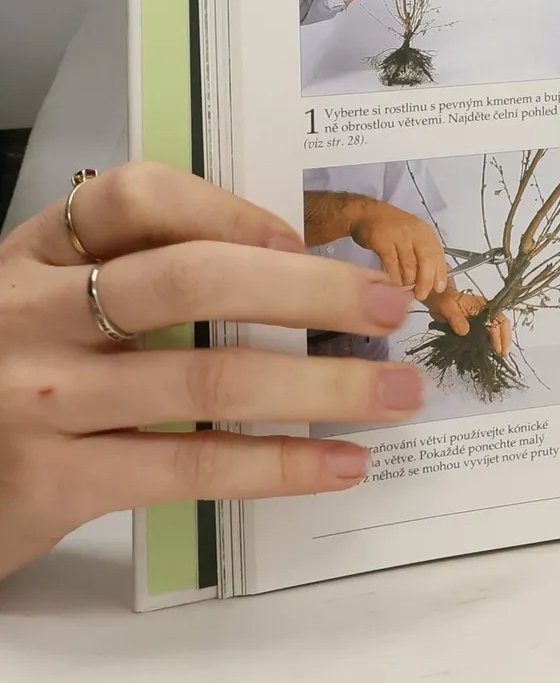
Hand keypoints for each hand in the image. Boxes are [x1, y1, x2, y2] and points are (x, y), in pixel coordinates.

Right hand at [0, 163, 424, 580]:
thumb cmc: (4, 380)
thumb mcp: (43, 308)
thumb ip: (131, 280)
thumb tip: (289, 266)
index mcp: (32, 256)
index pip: (132, 197)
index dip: (229, 208)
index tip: (301, 235)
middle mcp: (31, 317)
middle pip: (191, 281)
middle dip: (310, 292)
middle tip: (390, 306)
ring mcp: (41, 402)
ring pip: (206, 383)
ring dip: (322, 387)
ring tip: (397, 393)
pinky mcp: (51, 486)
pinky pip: (189, 469)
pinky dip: (279, 465)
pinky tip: (340, 463)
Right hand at [304, 192, 449, 298]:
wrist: (367, 214)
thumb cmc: (392, 228)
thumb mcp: (412, 234)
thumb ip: (422, 252)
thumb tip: (430, 277)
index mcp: (425, 232)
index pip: (438, 255)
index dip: (440, 273)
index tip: (439, 288)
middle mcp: (415, 233)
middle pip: (426, 261)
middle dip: (425, 281)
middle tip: (421, 294)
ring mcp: (399, 236)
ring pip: (409, 265)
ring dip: (408, 281)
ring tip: (406, 291)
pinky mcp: (383, 241)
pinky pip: (392, 264)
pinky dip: (394, 277)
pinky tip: (394, 285)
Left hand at [424, 286, 509, 357]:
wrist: (438, 301)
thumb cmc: (444, 301)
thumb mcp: (448, 307)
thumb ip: (456, 318)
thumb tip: (465, 332)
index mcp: (482, 306)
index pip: (496, 321)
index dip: (497, 335)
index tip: (497, 349)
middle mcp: (486, 313)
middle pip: (502, 324)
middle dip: (504, 340)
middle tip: (503, 355)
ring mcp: (482, 320)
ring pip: (497, 330)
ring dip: (499, 343)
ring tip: (498, 356)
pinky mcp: (476, 327)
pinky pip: (487, 335)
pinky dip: (490, 344)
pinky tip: (488, 353)